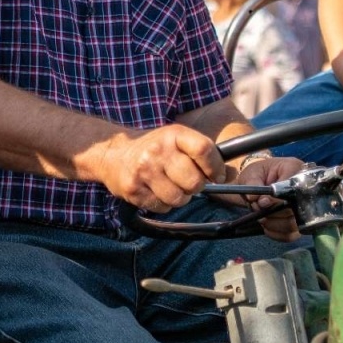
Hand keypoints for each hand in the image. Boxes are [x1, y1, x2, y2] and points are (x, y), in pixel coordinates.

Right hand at [101, 125, 225, 212]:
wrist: (113, 154)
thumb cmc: (152, 148)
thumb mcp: (175, 138)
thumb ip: (199, 151)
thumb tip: (229, 174)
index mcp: (173, 134)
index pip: (205, 150)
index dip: (216, 167)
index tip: (217, 176)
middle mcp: (158, 150)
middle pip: (195, 181)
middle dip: (196, 187)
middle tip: (188, 182)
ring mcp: (145, 171)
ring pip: (179, 198)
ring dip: (180, 197)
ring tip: (170, 186)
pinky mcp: (134, 189)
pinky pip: (162, 207)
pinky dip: (164, 204)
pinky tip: (156, 191)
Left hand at [229, 154, 304, 240]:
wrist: (258, 182)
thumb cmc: (256, 174)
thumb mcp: (251, 174)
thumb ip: (253, 184)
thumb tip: (260, 201)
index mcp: (294, 168)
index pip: (291, 187)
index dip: (275, 199)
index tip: (261, 202)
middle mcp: (305, 187)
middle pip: (294, 208)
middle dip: (272, 212)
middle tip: (258, 209)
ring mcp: (305, 207)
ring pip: (293, 224)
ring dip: (273, 224)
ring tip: (261, 218)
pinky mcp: (300, 222)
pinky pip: (291, 235)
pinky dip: (276, 234)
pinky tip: (267, 227)